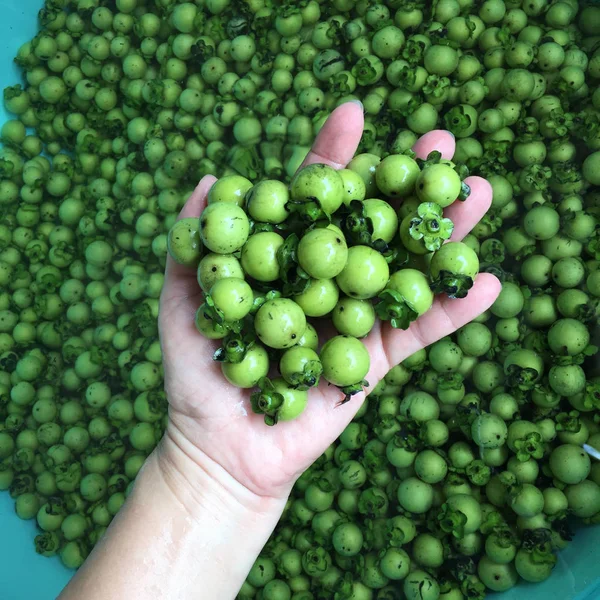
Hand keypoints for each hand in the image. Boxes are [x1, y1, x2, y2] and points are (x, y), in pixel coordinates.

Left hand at [157, 102, 500, 506]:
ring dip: (443, 234)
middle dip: (405, 183)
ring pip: (405, 271)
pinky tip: (487, 282)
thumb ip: (193, 244)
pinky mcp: (377, 363)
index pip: (314, 202)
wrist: (222, 446)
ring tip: (478, 192)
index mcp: (287, 263)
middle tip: (440, 141)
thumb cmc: (196, 375)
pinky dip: (452, 313)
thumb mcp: (184, 301)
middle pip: (372, 226)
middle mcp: (328, 283)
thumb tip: (211, 181)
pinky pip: (418, 334)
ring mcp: (356, 319)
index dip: (332, 159)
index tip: (353, 115)